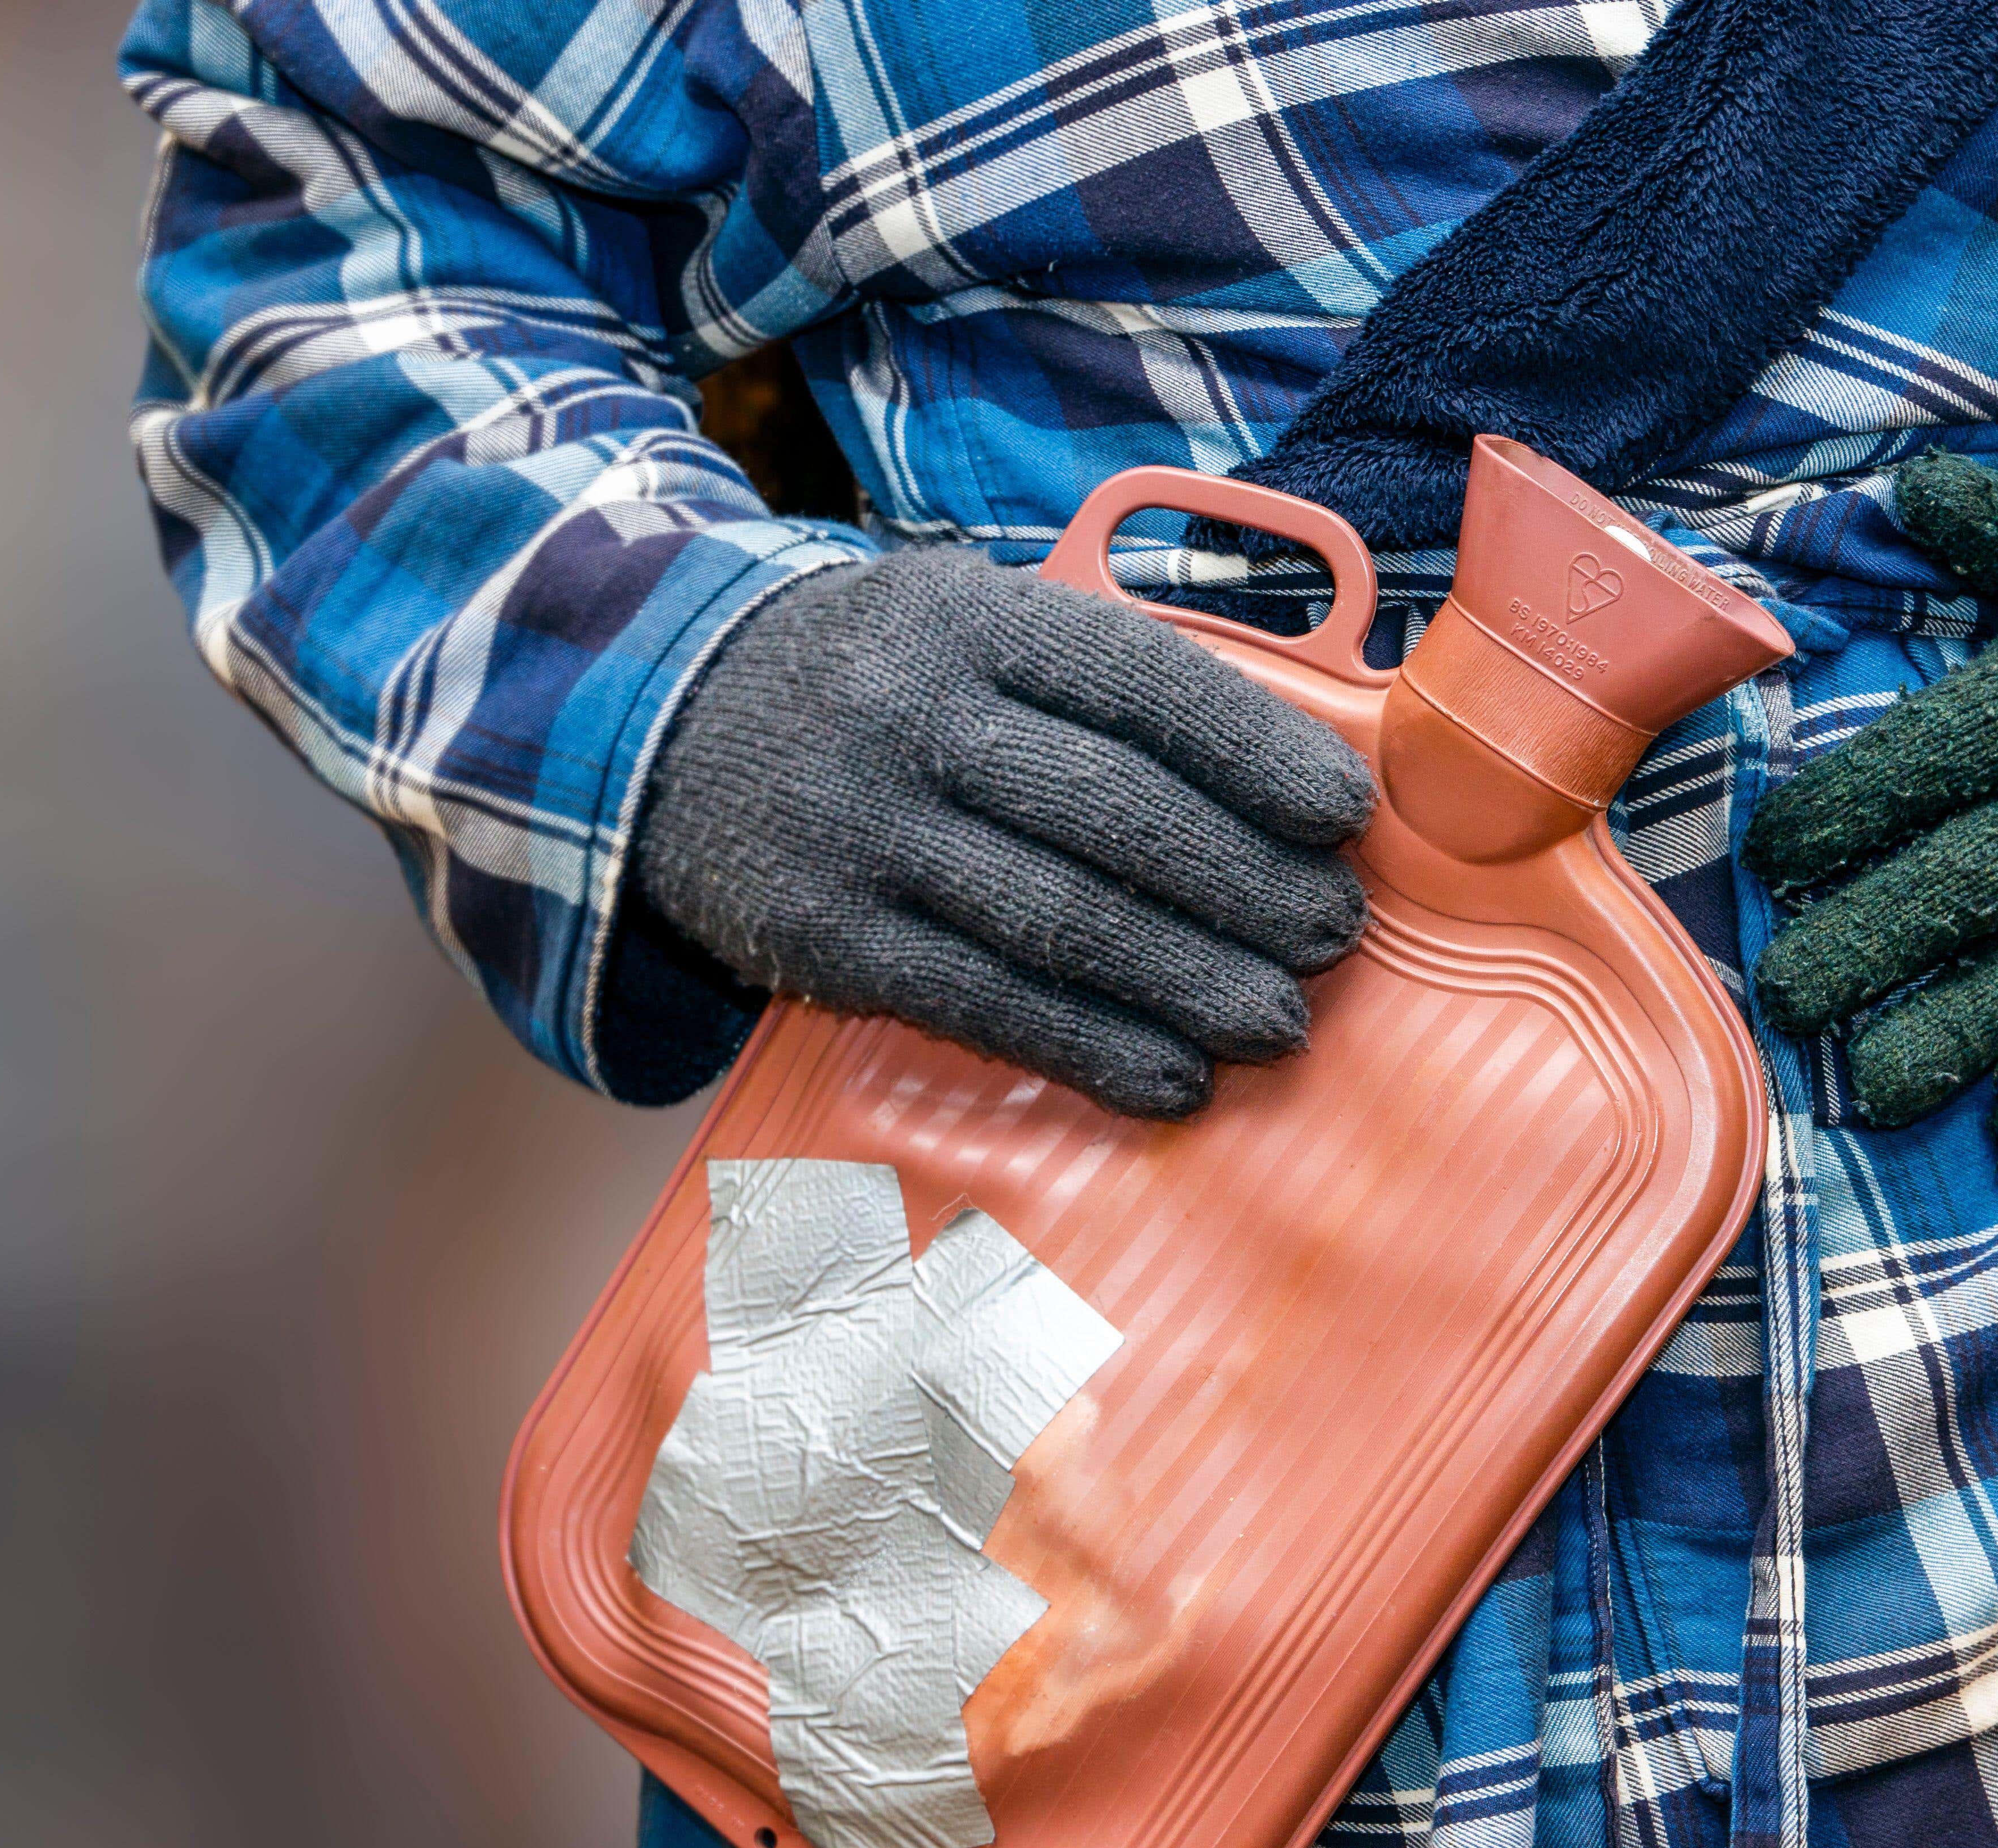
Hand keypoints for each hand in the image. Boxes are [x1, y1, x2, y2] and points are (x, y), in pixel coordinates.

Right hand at [641, 547, 1375, 1115]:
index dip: (1258, 757)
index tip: (1346, 817)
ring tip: (1280, 1022)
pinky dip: (1092, 1049)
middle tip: (1334, 932)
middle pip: (1114, 812)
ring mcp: (862, 834)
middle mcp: (912, 719)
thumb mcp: (970, 624)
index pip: (1143, 688)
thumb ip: (1102, 682)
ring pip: (1059, 921)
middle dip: (1246, 883)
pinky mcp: (824, 940)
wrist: (652, 718)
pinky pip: (984, 1005)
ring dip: (1189, 983)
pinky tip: (1174, 1079)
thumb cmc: (876, 681)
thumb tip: (1288, 765)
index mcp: (971, 619)